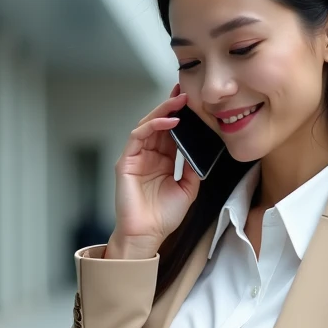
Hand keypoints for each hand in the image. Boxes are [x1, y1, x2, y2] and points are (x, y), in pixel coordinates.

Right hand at [106, 84, 201, 258]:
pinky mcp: (126, 162)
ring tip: (180, 101)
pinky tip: (169, 121)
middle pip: (159, 123)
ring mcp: (136, 157)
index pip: (172, 132)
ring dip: (164, 110)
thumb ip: (193, 169)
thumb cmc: (163, 217)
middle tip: (186, 92)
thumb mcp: (188, 189)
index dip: (181, 116)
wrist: (147, 235)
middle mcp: (148, 156)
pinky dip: (153, 125)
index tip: (194, 102)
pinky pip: (138, 136)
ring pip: (148, 125)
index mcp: (163, 161)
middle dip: (172, 106)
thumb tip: (201, 151)